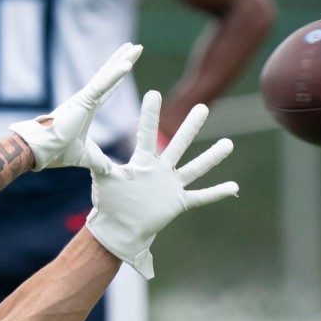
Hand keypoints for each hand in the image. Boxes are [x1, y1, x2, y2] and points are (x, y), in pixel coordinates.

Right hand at [9, 43, 142, 172]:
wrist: (40, 152)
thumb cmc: (56, 152)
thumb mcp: (86, 156)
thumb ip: (99, 161)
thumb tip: (110, 172)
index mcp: (85, 109)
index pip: (106, 90)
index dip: (117, 77)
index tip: (126, 64)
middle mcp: (84, 100)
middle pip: (109, 76)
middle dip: (122, 60)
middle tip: (134, 47)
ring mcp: (83, 99)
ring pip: (107, 75)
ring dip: (122, 60)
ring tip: (134, 47)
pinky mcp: (82, 101)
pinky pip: (102, 85)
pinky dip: (114, 75)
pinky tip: (127, 64)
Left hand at [86, 90, 237, 278]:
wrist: (118, 228)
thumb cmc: (109, 204)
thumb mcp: (104, 180)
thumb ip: (99, 164)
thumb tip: (85, 151)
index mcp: (142, 163)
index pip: (148, 134)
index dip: (150, 115)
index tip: (154, 92)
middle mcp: (160, 170)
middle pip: (178, 144)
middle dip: (190, 127)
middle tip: (202, 107)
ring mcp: (171, 185)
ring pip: (195, 168)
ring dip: (212, 157)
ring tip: (229, 143)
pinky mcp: (178, 202)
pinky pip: (201, 196)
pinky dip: (217, 193)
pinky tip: (234, 186)